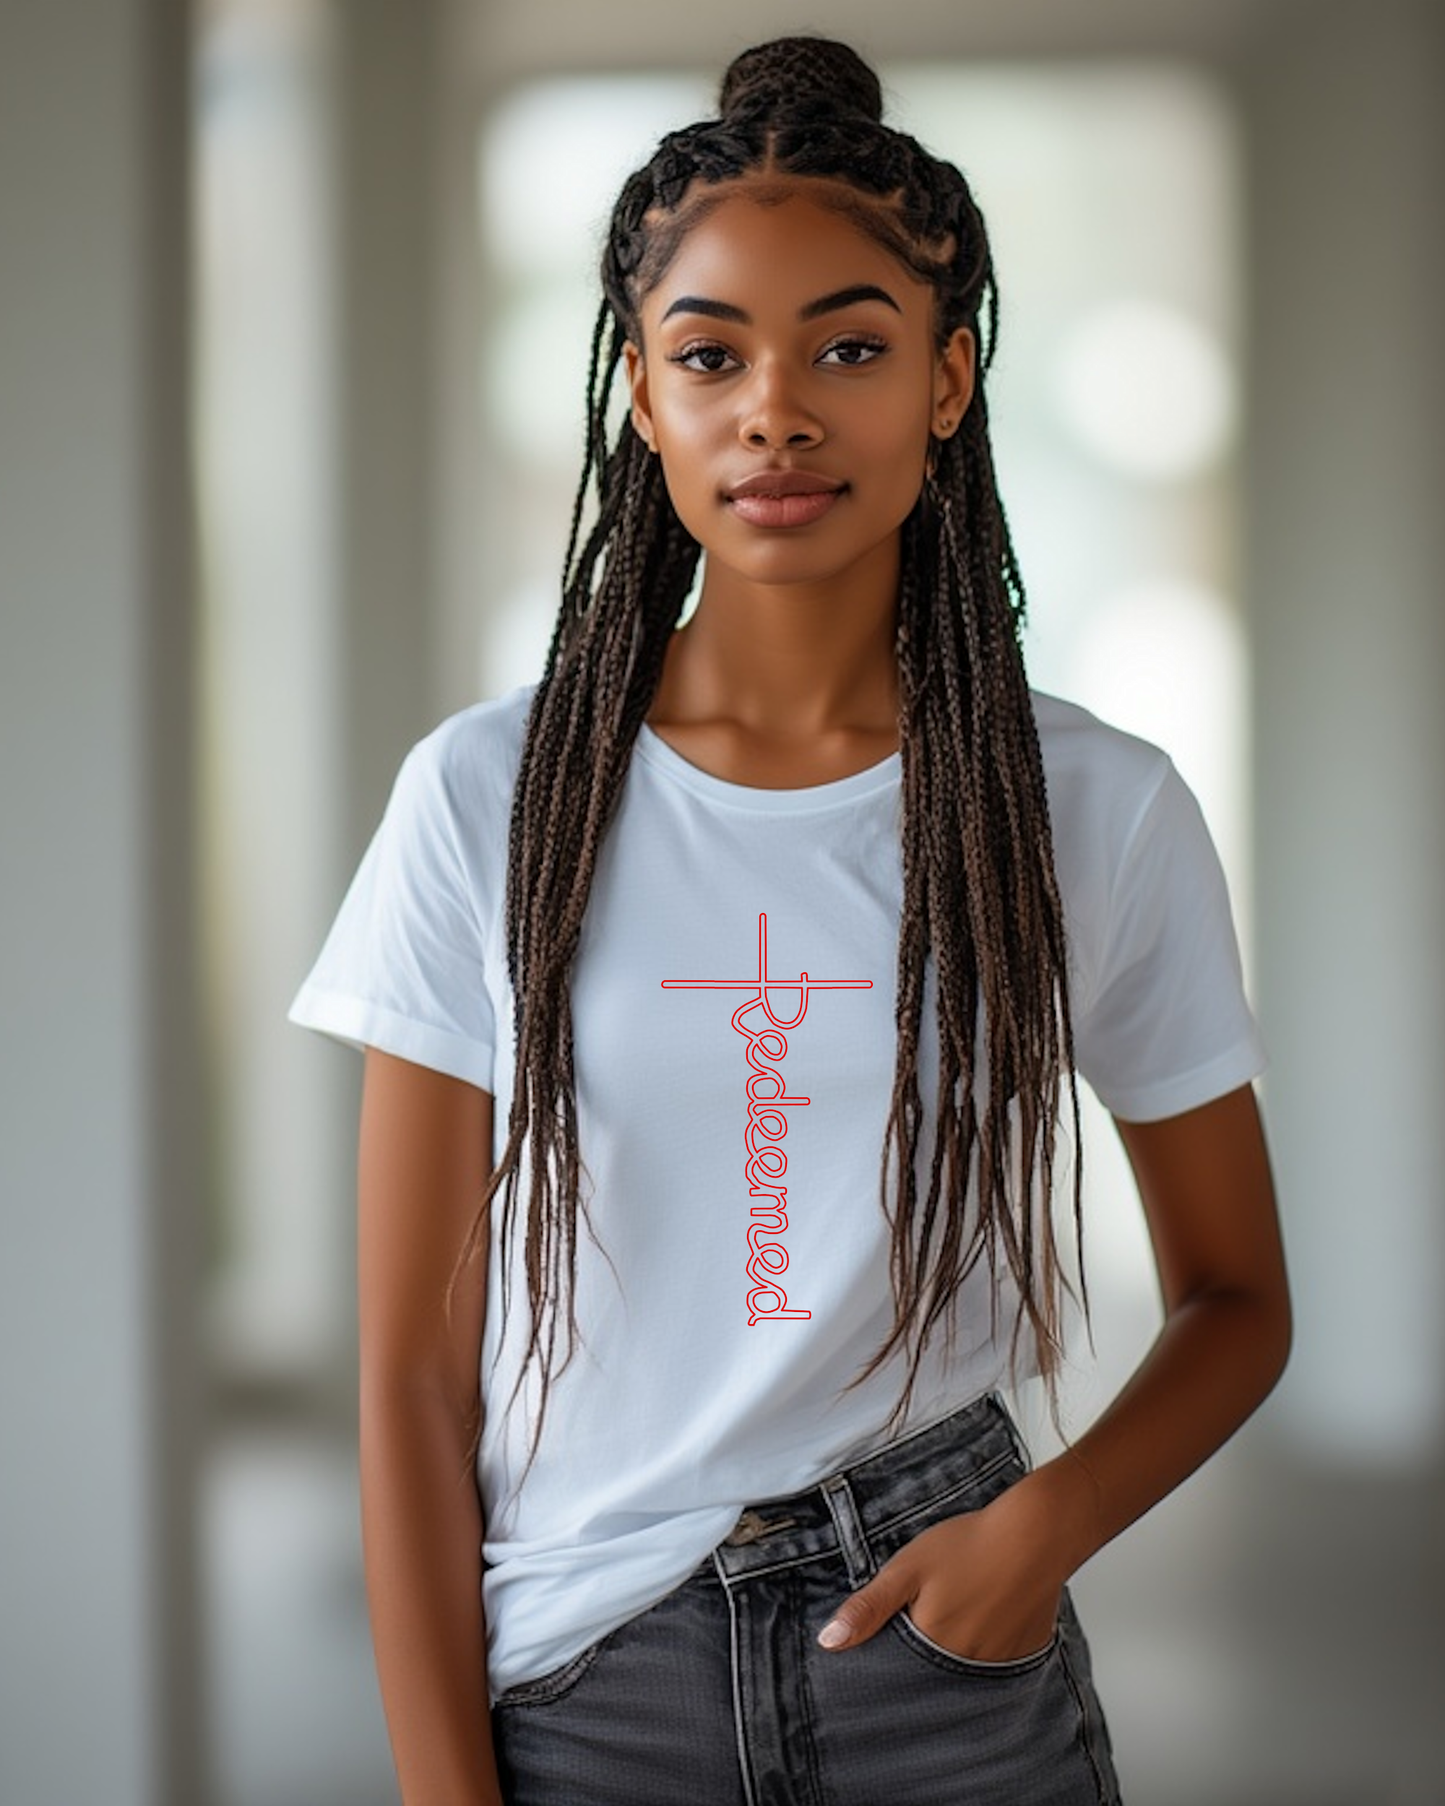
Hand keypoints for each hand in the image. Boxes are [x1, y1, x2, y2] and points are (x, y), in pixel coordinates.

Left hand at [816, 1472, 1066, 1660]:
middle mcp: (964, 1667)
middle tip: (927, 1613)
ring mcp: (997, 1665)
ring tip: (956, 1610)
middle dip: (920, 1654)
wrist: (1035, 1534)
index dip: (889, 1654)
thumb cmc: (968, 1545)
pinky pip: (994, 1664)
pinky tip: (983, 1615)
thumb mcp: (907, 1568)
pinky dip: (983, 1646)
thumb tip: (828, 1643)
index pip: (898, 1671)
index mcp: (931, 1646)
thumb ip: (869, 1607)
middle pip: (931, 1674)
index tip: (888, 1635)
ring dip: (952, 1651)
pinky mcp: (1022, 1655)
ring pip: (962, 1670)